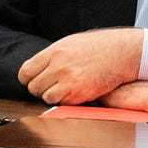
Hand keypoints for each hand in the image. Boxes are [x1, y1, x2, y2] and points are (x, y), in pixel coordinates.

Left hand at [18, 28, 143, 104]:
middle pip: (33, 87)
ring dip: (52, 95)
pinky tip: (74, 91)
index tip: (34, 80)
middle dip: (40, 88)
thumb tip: (34, 70)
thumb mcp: (69, 44)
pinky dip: (64, 101)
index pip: (25, 72)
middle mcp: (59, 66)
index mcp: (54, 52)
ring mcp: (69, 81)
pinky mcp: (79, 93)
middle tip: (52, 84)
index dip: (28, 79)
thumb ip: (50, 57)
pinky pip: (61, 103)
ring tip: (64, 87)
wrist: (122, 52)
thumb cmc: (97, 47)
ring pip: (45, 97)